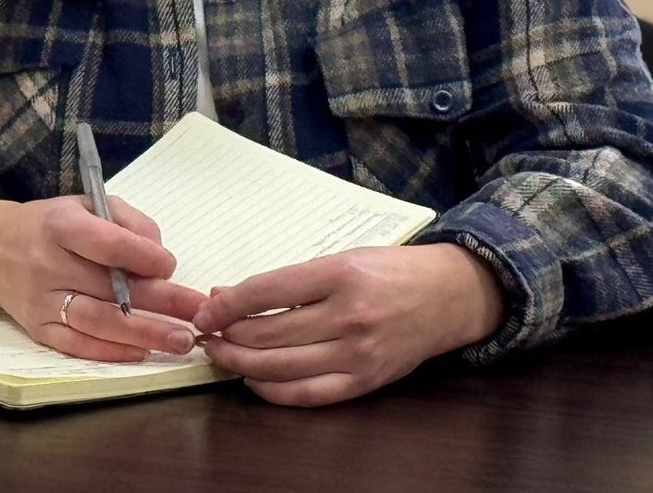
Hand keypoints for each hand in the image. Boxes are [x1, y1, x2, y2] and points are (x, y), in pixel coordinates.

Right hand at [0, 193, 206, 362]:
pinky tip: (142, 352)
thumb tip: (159, 256)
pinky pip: (78, 346)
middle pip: (109, 288)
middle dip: (160, 302)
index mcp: (60, 225)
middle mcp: (48, 264)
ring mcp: (41, 301)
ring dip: (144, 333)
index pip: (106, 244)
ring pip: (97, 322)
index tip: (171, 266)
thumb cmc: (49, 224)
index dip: (142, 256)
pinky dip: (112, 352)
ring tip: (181, 340)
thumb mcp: (85, 204)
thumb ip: (126, 222)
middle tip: (197, 312)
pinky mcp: (38, 330)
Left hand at [191, 243, 505, 406]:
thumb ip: (290, 280)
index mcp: (339, 273)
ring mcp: (357, 353)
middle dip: (226, 336)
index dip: (227, 304)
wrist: (447, 296)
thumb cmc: (390, 270)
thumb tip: (231, 295)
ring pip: (280, 368)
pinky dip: (272, 391)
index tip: (205, 309)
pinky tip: (253, 381)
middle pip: (267, 335)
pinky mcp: (364, 382)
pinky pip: (307, 394)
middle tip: (205, 333)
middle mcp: (347, 315)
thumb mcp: (341, 257)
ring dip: (240, 365)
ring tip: (220, 355)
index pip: (266, 291)